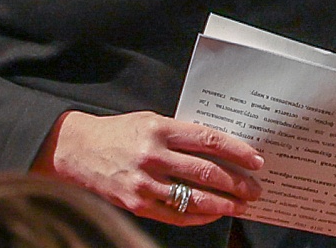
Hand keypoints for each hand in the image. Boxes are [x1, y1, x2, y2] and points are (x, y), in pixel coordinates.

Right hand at [30, 110, 264, 224]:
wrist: (80, 150)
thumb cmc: (121, 132)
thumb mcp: (151, 120)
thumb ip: (181, 133)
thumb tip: (220, 148)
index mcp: (160, 128)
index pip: (208, 140)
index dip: (236, 151)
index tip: (255, 160)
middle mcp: (153, 155)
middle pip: (206, 172)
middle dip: (236, 183)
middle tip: (254, 188)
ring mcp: (145, 183)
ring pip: (194, 198)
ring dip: (223, 204)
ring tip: (241, 206)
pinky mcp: (138, 204)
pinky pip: (176, 215)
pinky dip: (200, 216)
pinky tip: (214, 213)